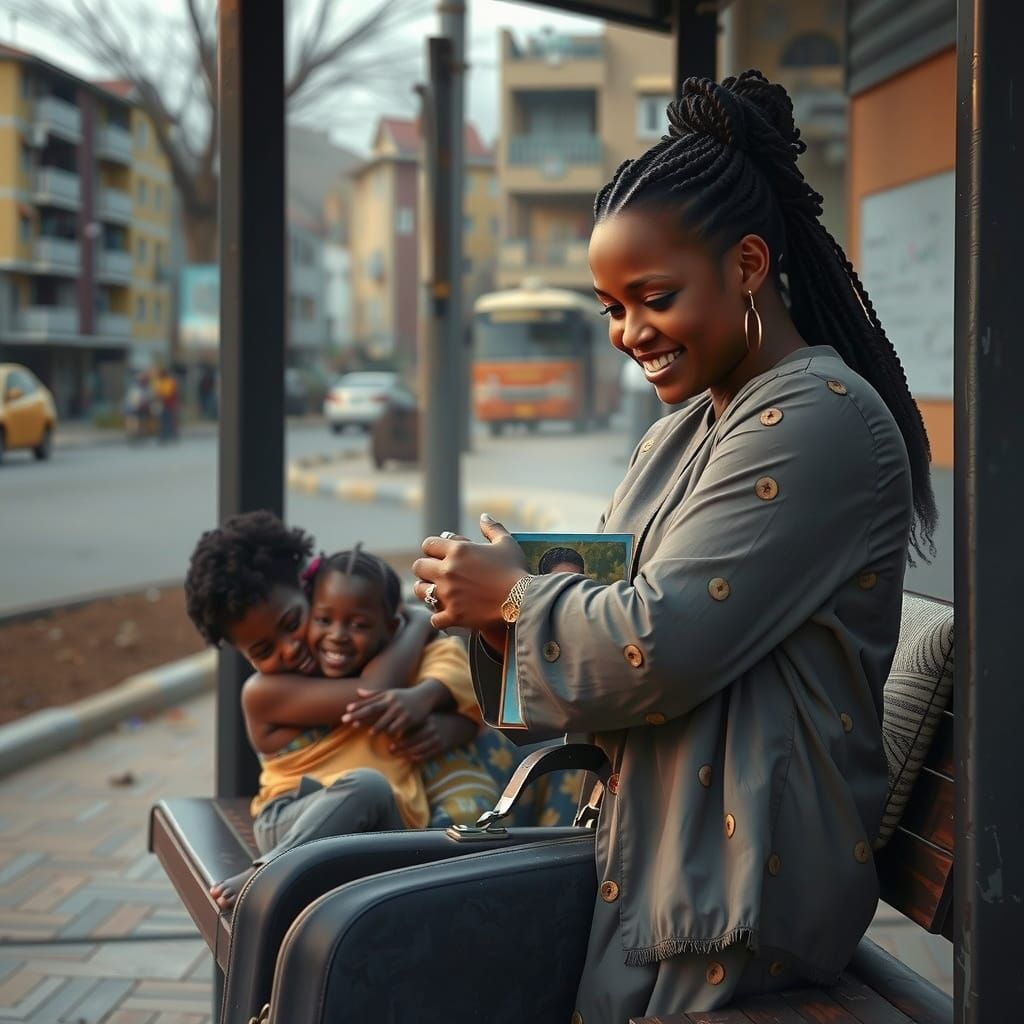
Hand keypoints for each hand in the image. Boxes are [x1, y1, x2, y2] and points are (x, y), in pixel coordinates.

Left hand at [341, 687, 431, 735]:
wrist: (425, 696)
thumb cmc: (404, 696)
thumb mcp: (390, 693)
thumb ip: (373, 694)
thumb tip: (357, 692)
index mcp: (386, 696)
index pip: (369, 702)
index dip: (358, 706)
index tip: (347, 710)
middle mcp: (392, 702)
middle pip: (372, 710)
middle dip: (359, 716)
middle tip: (347, 722)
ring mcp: (400, 710)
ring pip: (386, 721)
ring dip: (378, 728)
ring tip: (370, 733)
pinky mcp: (409, 718)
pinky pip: (398, 728)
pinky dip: (393, 732)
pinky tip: (389, 736)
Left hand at [389, 715, 445, 761]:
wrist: (457, 726)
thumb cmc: (437, 721)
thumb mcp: (427, 717)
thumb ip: (414, 722)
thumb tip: (394, 727)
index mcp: (426, 720)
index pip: (409, 728)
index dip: (398, 734)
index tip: (388, 737)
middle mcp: (431, 729)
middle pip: (411, 740)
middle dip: (399, 746)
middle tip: (390, 749)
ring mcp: (436, 739)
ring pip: (417, 750)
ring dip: (405, 754)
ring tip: (397, 754)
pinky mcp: (440, 748)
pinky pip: (425, 756)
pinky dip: (415, 758)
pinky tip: (409, 757)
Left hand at [411, 514, 527, 632]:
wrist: (524, 599)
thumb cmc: (516, 569)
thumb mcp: (506, 543)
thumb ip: (492, 528)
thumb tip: (484, 516)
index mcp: (457, 550)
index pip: (428, 545)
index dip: (432, 549)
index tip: (438, 554)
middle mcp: (448, 571)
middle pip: (419, 567)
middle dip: (425, 569)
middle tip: (434, 573)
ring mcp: (448, 594)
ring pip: (420, 591)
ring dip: (426, 591)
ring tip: (436, 592)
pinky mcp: (453, 615)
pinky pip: (434, 617)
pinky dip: (439, 617)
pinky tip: (446, 615)